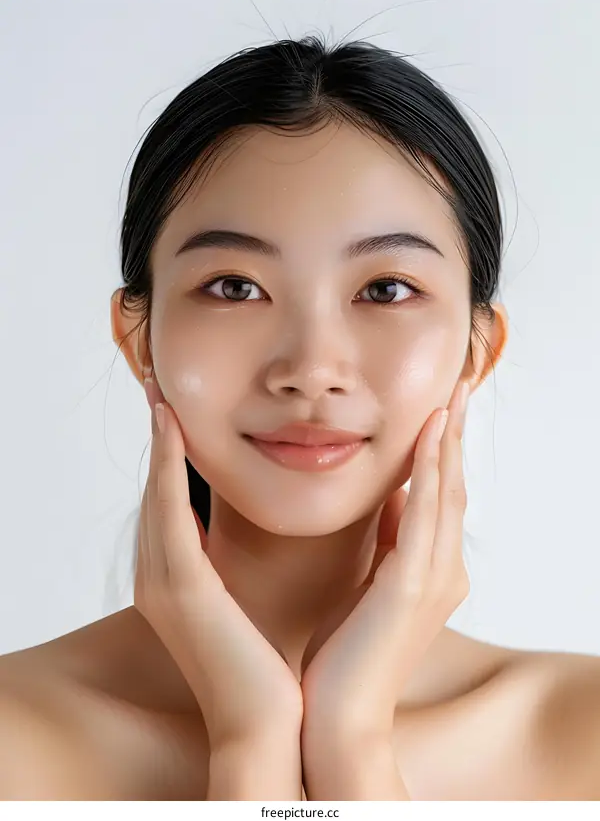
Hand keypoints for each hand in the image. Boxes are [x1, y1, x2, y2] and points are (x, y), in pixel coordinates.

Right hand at [135, 375, 302, 749]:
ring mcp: (161, 583)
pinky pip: (168, 513)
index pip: (167, 510)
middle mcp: (156, 579)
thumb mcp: (244, 603)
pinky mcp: (180, 587)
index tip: (175, 421)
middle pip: (154, 496)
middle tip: (161, 397)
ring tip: (161, 400)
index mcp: (173, 584)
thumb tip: (264, 528)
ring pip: (155, 495)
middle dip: (156, 447)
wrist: (264, 724)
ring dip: (157, 445)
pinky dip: (167, 468)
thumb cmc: (264, 665)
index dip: (168, 464)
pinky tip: (172, 430)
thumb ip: (236, 566)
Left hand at [300, 379, 470, 740]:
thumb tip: (387, 496)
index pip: (439, 499)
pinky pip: (424, 515)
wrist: (336, 718)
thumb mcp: (367, 585)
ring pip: (446, 494)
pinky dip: (430, 472)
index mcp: (429, 572)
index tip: (440, 410)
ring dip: (449, 441)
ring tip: (453, 396)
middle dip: (455, 435)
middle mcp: (443, 572)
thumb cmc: (343, 655)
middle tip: (459, 387)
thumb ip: (385, 543)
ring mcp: (433, 579)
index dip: (443, 452)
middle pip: (452, 488)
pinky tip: (431, 435)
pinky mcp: (412, 586)